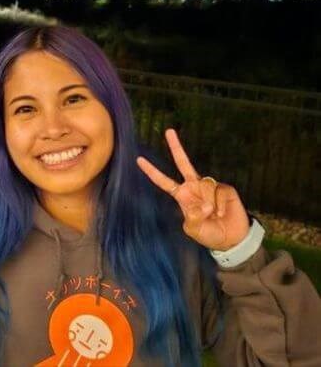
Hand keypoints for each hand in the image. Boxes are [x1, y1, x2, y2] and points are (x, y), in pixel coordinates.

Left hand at [136, 129, 249, 250]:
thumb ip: (193, 218)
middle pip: (183, 163)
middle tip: (168, 131)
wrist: (231, 238)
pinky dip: (219, 205)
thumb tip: (204, 205)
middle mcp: (194, 187)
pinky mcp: (224, 188)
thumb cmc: (209, 233)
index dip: (152, 171)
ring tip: (213, 216)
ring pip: (205, 185)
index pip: (163, 181)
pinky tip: (221, 213)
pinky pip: (218, 191)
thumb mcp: (194, 229)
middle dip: (176, 146)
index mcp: (182, 195)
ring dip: (209, 203)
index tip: (139, 159)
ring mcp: (209, 186)